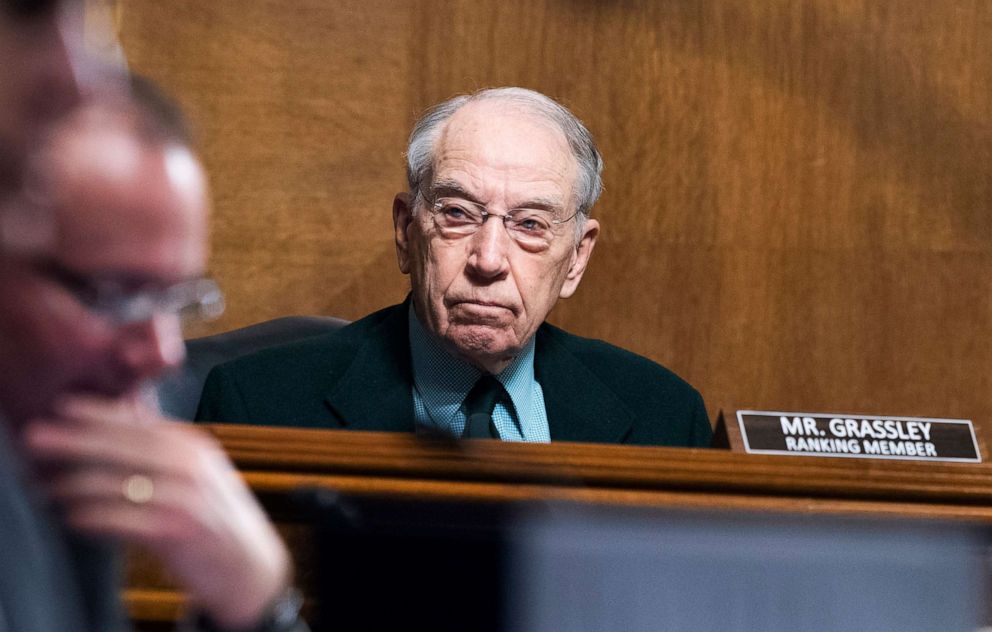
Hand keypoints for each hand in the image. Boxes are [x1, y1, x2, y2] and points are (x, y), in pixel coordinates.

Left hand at [22, 394, 291, 628]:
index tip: (63, 407)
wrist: (251, 565)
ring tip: (45, 486)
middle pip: (124, 446)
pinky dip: (93, 517)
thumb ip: (165, 451)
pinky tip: (71, 516)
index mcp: (195, 446)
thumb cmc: (218, 520)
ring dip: (75, 484)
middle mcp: (191, 466)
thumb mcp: (199, 474)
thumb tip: (122, 425)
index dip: (99, 413)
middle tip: (37, 436)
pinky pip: (123, 519)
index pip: (141, 422)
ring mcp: (185, 497)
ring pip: (119, 482)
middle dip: (75, 440)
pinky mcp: (177, 530)